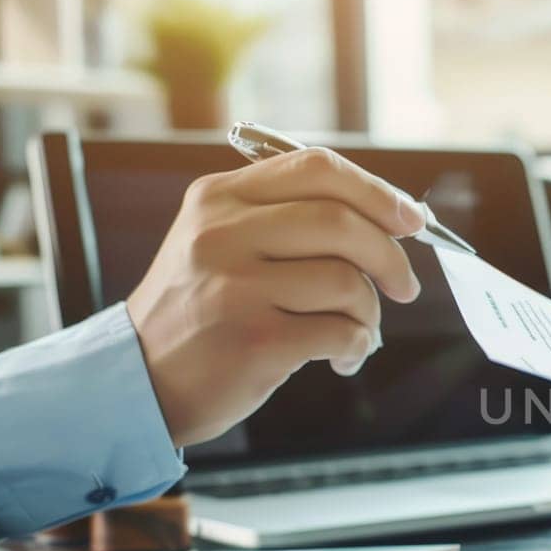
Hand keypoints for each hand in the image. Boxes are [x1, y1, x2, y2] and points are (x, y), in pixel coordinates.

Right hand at [127, 147, 424, 445]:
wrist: (139, 382)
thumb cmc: (199, 312)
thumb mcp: (219, 242)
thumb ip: (286, 217)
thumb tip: (391, 215)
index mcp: (218, 198)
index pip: (317, 169)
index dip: (377, 191)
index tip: (412, 219)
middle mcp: (222, 235)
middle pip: (342, 222)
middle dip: (390, 256)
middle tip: (404, 287)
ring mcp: (236, 287)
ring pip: (348, 281)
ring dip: (370, 313)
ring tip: (358, 332)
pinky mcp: (255, 340)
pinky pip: (342, 332)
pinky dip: (357, 346)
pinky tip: (342, 358)